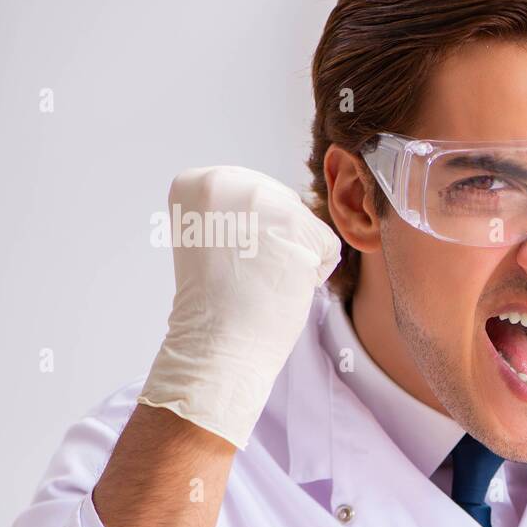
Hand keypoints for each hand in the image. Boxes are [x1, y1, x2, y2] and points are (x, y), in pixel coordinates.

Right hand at [138, 167, 340, 447]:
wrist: (217, 345)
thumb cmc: (215, 301)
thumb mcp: (211, 235)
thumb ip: (237, 209)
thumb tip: (283, 201)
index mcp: (197, 183)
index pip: (252, 192)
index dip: (248, 232)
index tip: (226, 258)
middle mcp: (226, 181)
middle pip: (282, 203)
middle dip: (276, 242)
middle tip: (247, 273)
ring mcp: (264, 201)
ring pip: (306, 224)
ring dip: (296, 256)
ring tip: (263, 280)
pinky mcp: (300, 227)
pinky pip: (328, 246)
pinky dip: (315, 273)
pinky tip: (284, 288)